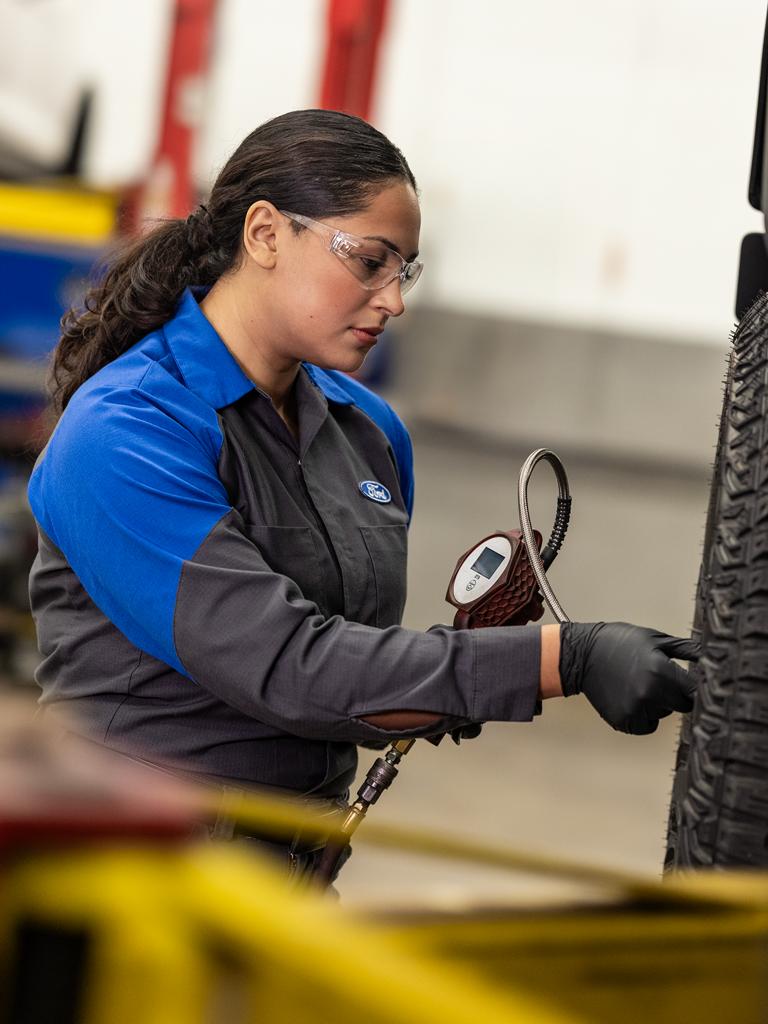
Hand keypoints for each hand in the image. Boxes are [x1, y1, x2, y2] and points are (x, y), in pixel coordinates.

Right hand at [559, 622, 699, 733]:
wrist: (581, 655)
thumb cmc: (617, 643)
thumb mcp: (654, 639)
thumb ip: (686, 650)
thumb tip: (711, 655)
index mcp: (661, 671)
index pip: (695, 691)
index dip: (695, 686)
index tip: (691, 682)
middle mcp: (650, 694)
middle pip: (682, 705)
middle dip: (675, 693)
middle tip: (657, 678)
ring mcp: (636, 710)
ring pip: (664, 715)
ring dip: (658, 704)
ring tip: (638, 684)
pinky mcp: (625, 722)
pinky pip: (647, 725)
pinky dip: (643, 715)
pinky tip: (630, 697)